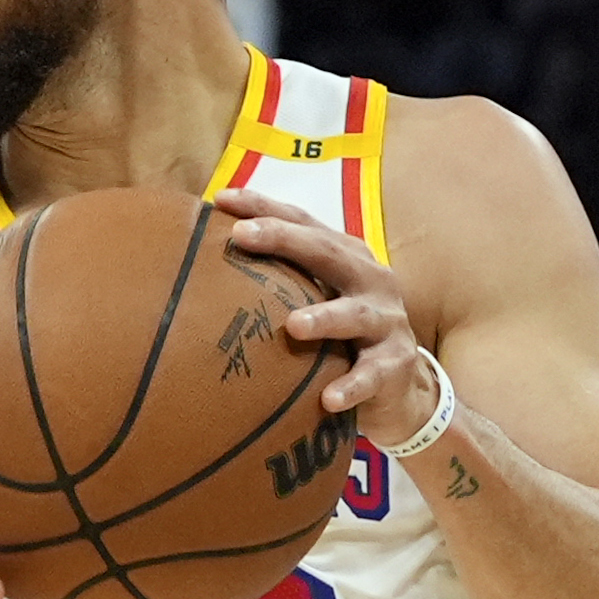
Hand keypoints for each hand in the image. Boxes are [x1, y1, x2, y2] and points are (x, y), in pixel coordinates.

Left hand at [212, 188, 436, 447]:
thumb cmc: (341, 335)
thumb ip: (276, 280)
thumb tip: (198, 264)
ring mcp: (387, 320)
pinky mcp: (395, 364)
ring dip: (324, 318)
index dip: (264, 207)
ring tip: (294, 325)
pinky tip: (329, 399)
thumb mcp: (315, 298)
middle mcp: (370, 279)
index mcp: (346, 255)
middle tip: (243, 236)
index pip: (303, 223)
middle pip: (327, 253)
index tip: (222, 199)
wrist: (399, 386)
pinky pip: (371, 376)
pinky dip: (351, 386)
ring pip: (354, 315)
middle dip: (285, 241)